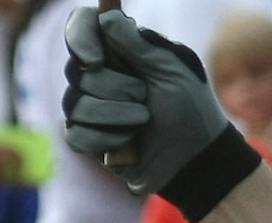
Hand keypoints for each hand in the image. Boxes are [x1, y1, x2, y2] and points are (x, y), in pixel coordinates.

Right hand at [63, 7, 226, 196]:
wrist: (196, 157)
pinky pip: (76, 135)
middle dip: (115, 88)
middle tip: (145, 97)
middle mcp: (97, 74)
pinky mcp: (90, 140)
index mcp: (117, 49)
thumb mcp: (172, 70)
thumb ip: (139, 44)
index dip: (80, 38)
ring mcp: (90, 107)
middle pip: (77, 70)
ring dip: (115, 115)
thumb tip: (106, 16)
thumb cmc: (190, 108)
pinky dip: (105, 140)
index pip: (81, 26)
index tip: (96, 60)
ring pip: (75, 104)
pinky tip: (129, 143)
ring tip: (143, 121)